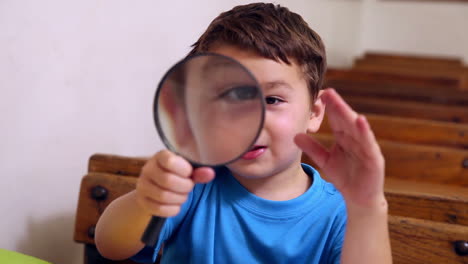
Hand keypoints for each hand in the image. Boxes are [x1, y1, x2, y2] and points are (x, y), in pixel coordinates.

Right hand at [136, 150, 214, 216]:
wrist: (158, 186)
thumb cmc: (176, 174)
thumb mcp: (187, 170)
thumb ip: (198, 171)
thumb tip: (210, 173)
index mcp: (160, 156)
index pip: (170, 162)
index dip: (184, 170)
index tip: (189, 173)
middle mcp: (148, 169)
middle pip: (168, 181)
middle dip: (184, 187)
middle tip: (189, 187)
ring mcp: (142, 185)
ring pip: (163, 196)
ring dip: (179, 198)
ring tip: (183, 195)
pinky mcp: (142, 201)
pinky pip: (159, 209)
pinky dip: (173, 209)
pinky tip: (176, 205)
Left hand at [295, 88, 385, 208]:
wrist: (359, 198)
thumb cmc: (345, 177)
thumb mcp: (325, 160)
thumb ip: (312, 148)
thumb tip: (296, 135)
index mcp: (345, 137)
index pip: (336, 119)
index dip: (329, 107)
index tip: (319, 94)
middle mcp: (356, 139)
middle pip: (345, 119)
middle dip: (337, 106)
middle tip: (328, 92)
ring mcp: (366, 147)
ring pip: (356, 128)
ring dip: (349, 114)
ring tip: (340, 102)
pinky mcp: (374, 158)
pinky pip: (369, 143)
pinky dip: (365, 132)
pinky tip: (360, 120)